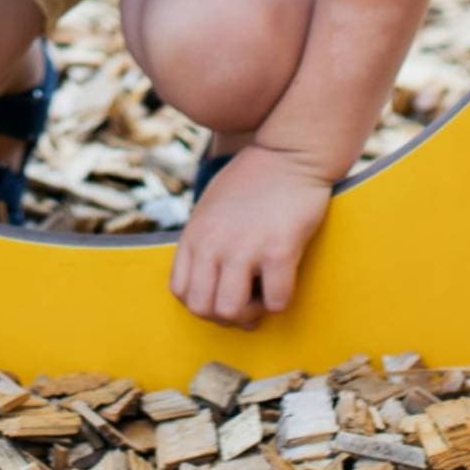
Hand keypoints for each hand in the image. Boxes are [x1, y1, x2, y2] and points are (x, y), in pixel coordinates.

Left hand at [170, 145, 332, 326]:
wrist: (289, 153)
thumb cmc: (254, 180)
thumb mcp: (211, 208)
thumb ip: (204, 241)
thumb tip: (208, 280)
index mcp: (195, 234)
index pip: (180, 292)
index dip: (204, 303)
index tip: (225, 294)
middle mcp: (212, 243)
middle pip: (201, 308)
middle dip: (226, 316)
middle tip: (249, 302)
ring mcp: (244, 247)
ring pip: (230, 311)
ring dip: (251, 314)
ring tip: (265, 295)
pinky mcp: (278, 249)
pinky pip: (275, 301)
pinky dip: (281, 302)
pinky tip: (286, 281)